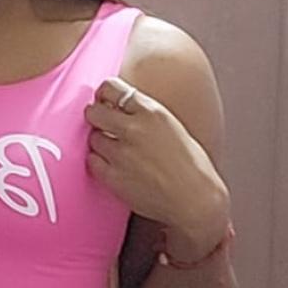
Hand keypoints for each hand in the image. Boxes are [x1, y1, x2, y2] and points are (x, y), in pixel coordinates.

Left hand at [84, 76, 229, 250]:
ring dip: (99, 141)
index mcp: (152, 112)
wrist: (195, 198)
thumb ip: (145, 114)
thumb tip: (119, 106)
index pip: (112, 88)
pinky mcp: (113, 176)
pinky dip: (98, 161)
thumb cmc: (190, 165)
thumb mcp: (171, 126)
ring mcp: (121, 154)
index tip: (103, 98)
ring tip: (114, 149)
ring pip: (92, 137)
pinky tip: (112, 165)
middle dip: (95, 115)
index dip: (104, 93)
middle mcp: (134, 129)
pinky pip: (92, 161)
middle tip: (100, 122)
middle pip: (94, 111)